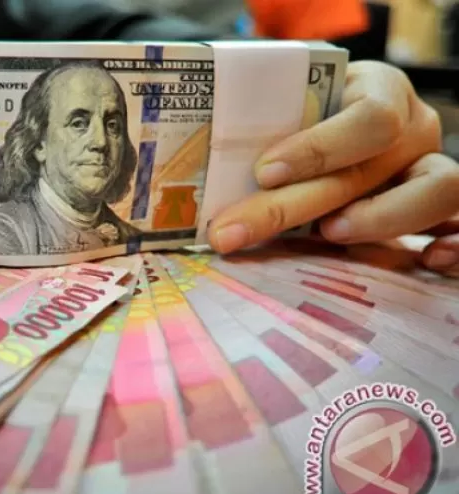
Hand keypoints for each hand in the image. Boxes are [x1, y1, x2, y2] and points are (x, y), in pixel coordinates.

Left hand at [207, 60, 458, 275]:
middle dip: (292, 206)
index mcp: (379, 92)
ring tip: (328, 236)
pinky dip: (454, 245)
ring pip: (434, 193)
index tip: (263, 172)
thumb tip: (202, 191)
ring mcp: (431, 168)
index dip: (318, 147)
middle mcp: (413, 129)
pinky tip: (428, 260)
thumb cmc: (309, 118)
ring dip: (379, 220)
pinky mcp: (441, 207)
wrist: (346, 130)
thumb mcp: (291, 114)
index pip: (365, 117)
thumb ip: (268, 139)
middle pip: (367, 169)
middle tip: (232, 233)